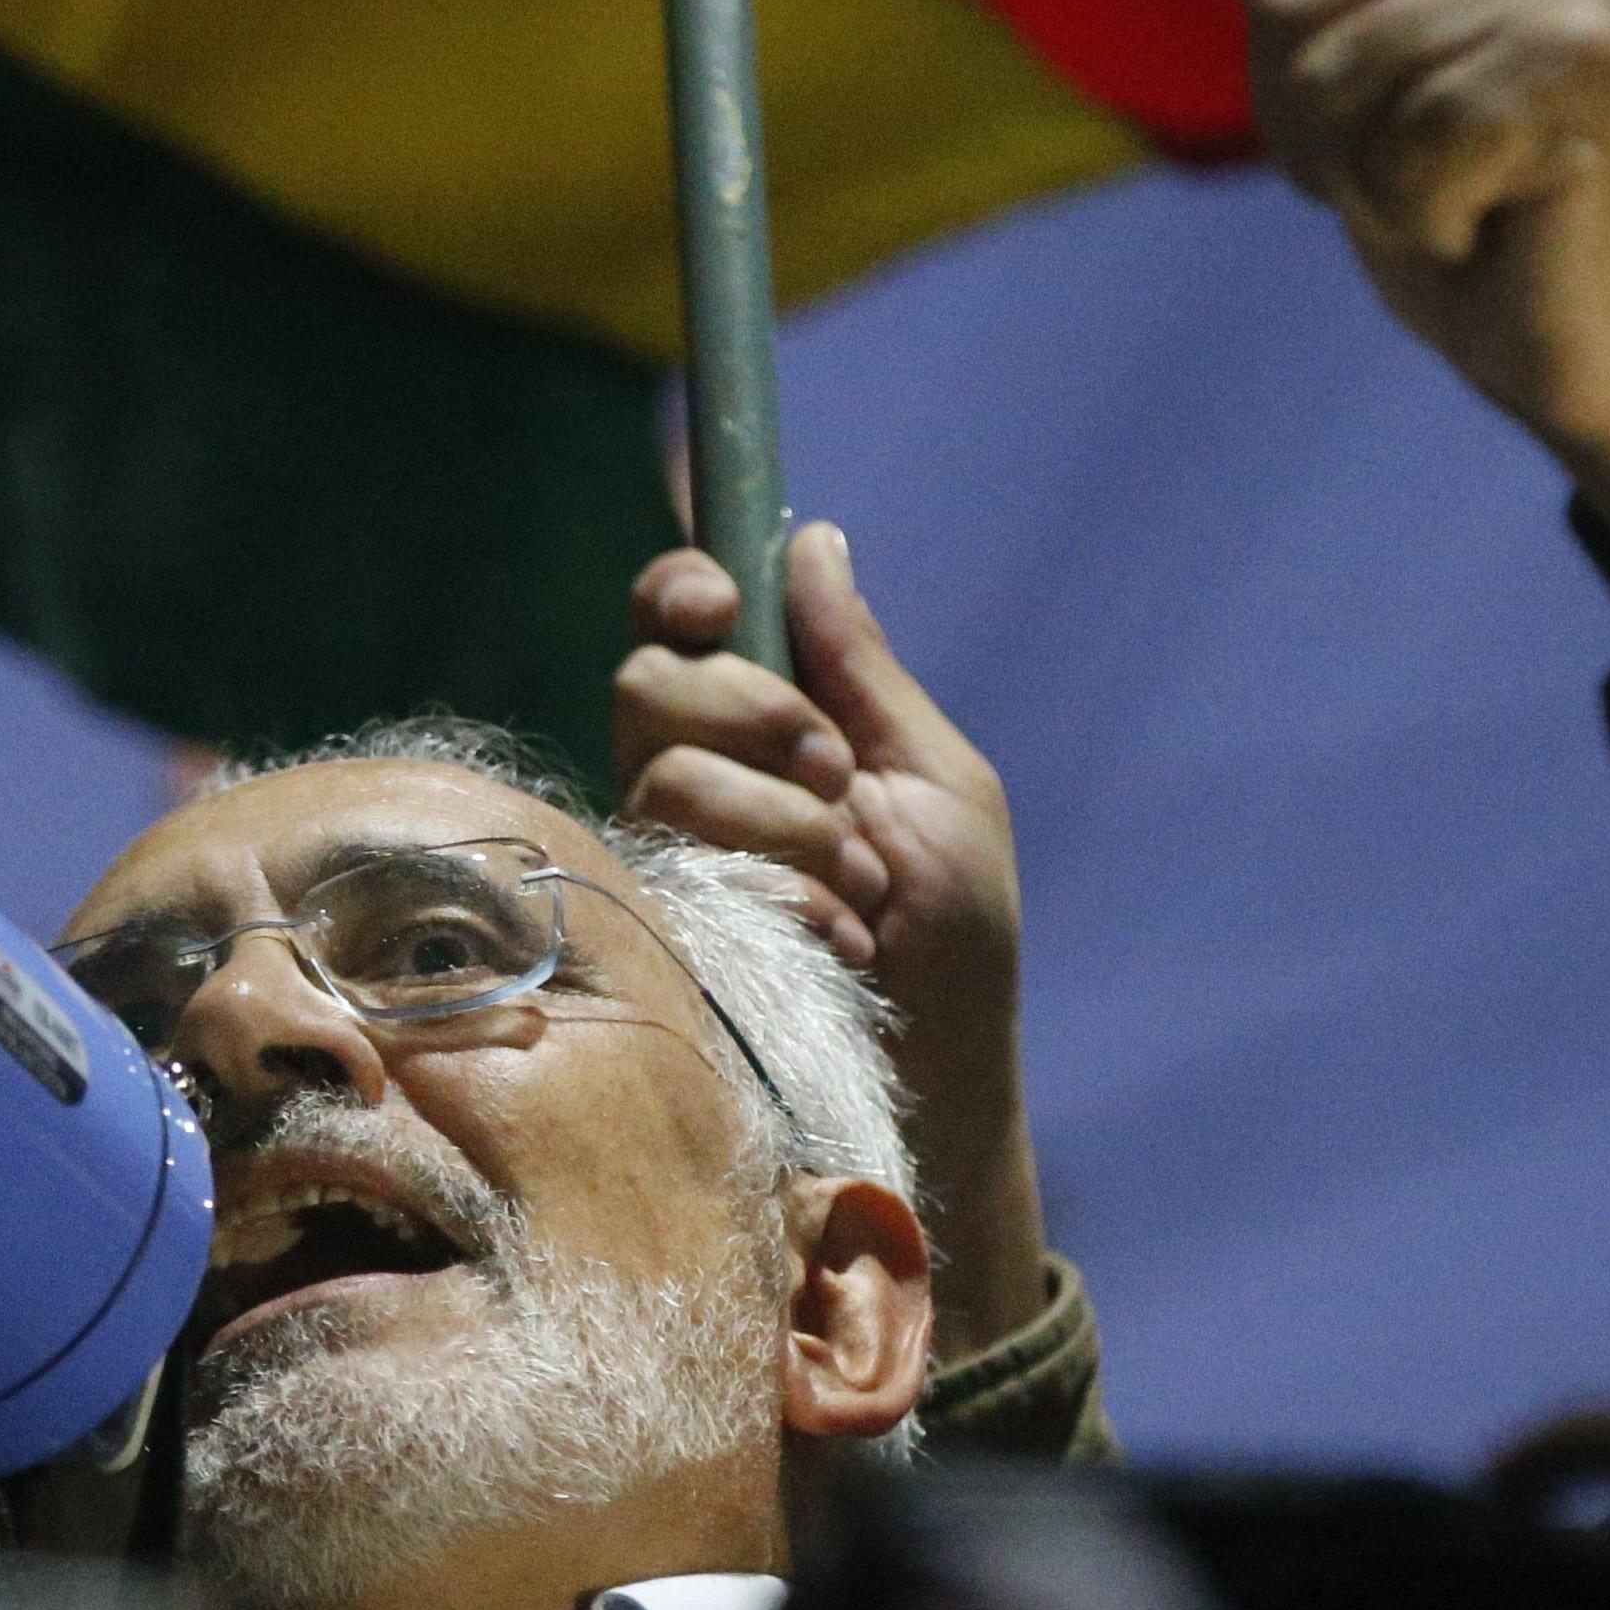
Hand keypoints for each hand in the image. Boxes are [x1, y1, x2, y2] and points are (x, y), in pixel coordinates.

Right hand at [616, 521, 1045, 1349]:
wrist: (939, 1070)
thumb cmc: (957, 931)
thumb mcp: (939, 779)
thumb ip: (861, 668)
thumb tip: (811, 538)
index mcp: (773, 720)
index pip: (681, 620)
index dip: (681, 591)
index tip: (716, 602)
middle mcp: (700, 774)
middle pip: (652, 680)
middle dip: (760, 719)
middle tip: (840, 780)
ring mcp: (667, 852)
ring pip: (665, 772)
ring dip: (788, 826)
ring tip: (856, 887)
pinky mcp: (653, 923)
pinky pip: (673, 862)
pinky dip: (779, 890)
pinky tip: (829, 932)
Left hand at [1230, 0, 1609, 549]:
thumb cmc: (1485, 228)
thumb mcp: (1367, 84)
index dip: (1278, 45)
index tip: (1381, 106)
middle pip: (1283, 7)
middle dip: (1316, 129)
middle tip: (1435, 172)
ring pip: (1327, 86)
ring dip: (1375, 182)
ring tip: (1481, 197)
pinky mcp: (1576, 66)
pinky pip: (1392, 159)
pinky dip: (1424, 221)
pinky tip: (1514, 224)